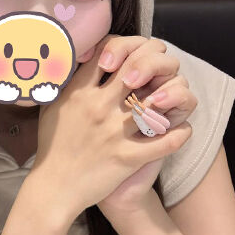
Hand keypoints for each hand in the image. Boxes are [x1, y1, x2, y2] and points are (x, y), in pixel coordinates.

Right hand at [30, 34, 192, 227]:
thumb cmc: (53, 146)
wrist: (54, 189)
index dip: (128, 46)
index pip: (108, 52)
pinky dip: (179, 133)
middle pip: (137, 67)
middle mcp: (98, 107)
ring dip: (170, 96)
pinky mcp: (126, 158)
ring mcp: (114, 132)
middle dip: (155, 62)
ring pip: (155, 100)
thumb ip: (67, 82)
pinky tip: (183, 130)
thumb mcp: (51, 107)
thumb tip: (81, 58)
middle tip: (162, 68)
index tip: (137, 54)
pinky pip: (164, 141)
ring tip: (171, 99)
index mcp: (78, 92)